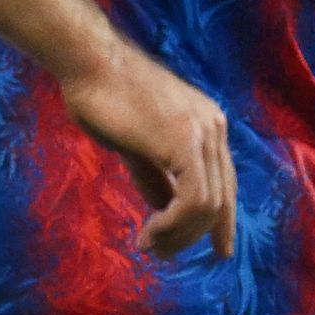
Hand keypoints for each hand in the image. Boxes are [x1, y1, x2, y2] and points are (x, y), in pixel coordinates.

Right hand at [62, 45, 237, 259]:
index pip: (226, 183)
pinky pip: (194, 200)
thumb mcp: (137, 145)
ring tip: (150, 244)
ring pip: (209, 205)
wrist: (88, 62)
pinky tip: (152, 230)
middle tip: (159, 251)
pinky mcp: (184, 140)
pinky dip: (175, 224)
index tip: (220, 251)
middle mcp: (214, 127)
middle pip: (221, 199)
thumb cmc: (102, 96)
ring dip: (179, 234)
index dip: (223, 222)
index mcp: (208, 124)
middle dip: (191, 235)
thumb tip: (163, 209)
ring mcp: (203, 131)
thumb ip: (155, 175)